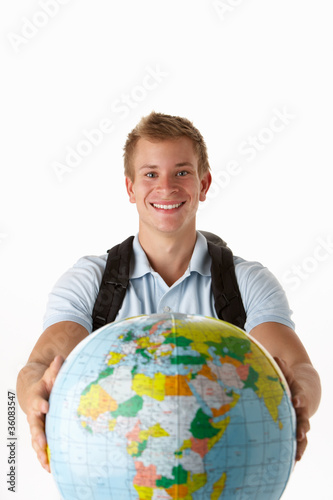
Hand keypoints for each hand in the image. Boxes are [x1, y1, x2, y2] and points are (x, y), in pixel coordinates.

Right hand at [26, 355, 63, 471]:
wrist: (35, 393)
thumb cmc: (46, 384)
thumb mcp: (50, 375)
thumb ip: (55, 369)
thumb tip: (60, 358)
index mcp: (37, 398)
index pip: (37, 401)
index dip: (40, 404)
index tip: (45, 407)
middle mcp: (34, 415)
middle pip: (34, 425)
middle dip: (38, 434)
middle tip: (42, 442)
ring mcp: (37, 426)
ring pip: (36, 440)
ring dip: (40, 451)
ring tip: (46, 462)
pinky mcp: (41, 434)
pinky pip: (41, 447)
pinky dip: (44, 457)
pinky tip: (50, 467)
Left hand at [274, 357, 309, 461]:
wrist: (300, 394)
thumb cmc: (288, 382)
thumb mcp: (285, 374)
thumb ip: (281, 369)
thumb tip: (275, 358)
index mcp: (298, 396)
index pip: (299, 396)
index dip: (298, 398)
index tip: (294, 401)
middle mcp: (301, 412)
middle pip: (304, 420)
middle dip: (302, 426)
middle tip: (300, 433)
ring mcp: (300, 423)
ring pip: (303, 436)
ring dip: (300, 445)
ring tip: (297, 456)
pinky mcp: (295, 432)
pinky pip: (297, 444)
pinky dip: (295, 452)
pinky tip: (291, 464)